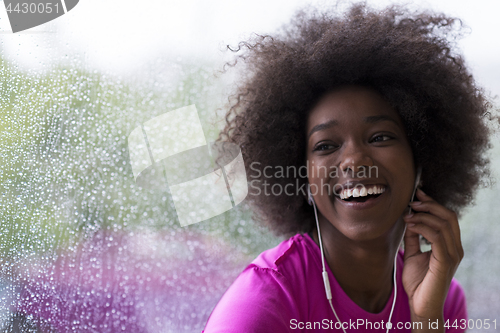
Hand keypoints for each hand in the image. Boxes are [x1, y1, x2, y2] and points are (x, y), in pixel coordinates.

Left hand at [402, 189, 463, 324]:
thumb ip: (413, 237)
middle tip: (412, 201)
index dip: (433, 203)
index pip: (448, 217)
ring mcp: (452, 255)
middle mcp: (455, 248)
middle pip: (449, 216)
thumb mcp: (413, 253)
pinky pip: (437, 237)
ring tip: (407, 214)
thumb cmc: (417, 282)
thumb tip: (409, 218)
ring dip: (423, 215)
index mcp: (450, 245)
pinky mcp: (445, 261)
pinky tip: (410, 225)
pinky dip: (422, 227)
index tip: (417, 194)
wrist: (420, 304)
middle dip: (430, 204)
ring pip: (444, 224)